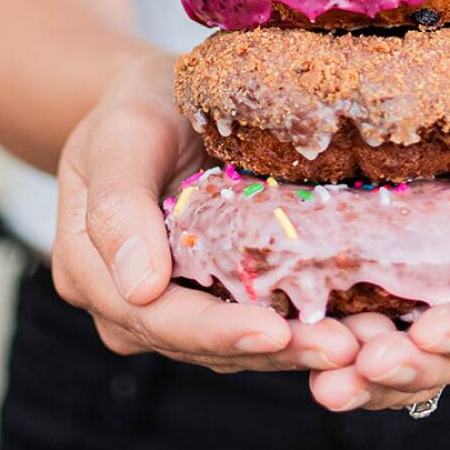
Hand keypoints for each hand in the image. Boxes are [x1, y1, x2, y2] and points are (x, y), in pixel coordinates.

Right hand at [51, 51, 358, 372]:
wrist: (156, 99)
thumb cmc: (135, 109)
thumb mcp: (121, 137)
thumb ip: (119, 207)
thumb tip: (140, 288)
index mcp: (91, 271)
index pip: (158, 318)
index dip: (217, 332)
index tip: (274, 331)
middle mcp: (129, 303)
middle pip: (203, 345)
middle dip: (273, 350)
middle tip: (342, 349)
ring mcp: (173, 305)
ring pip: (235, 346)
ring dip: (297, 349)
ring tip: (358, 346)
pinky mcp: (215, 295)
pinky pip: (256, 321)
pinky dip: (301, 327)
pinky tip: (352, 326)